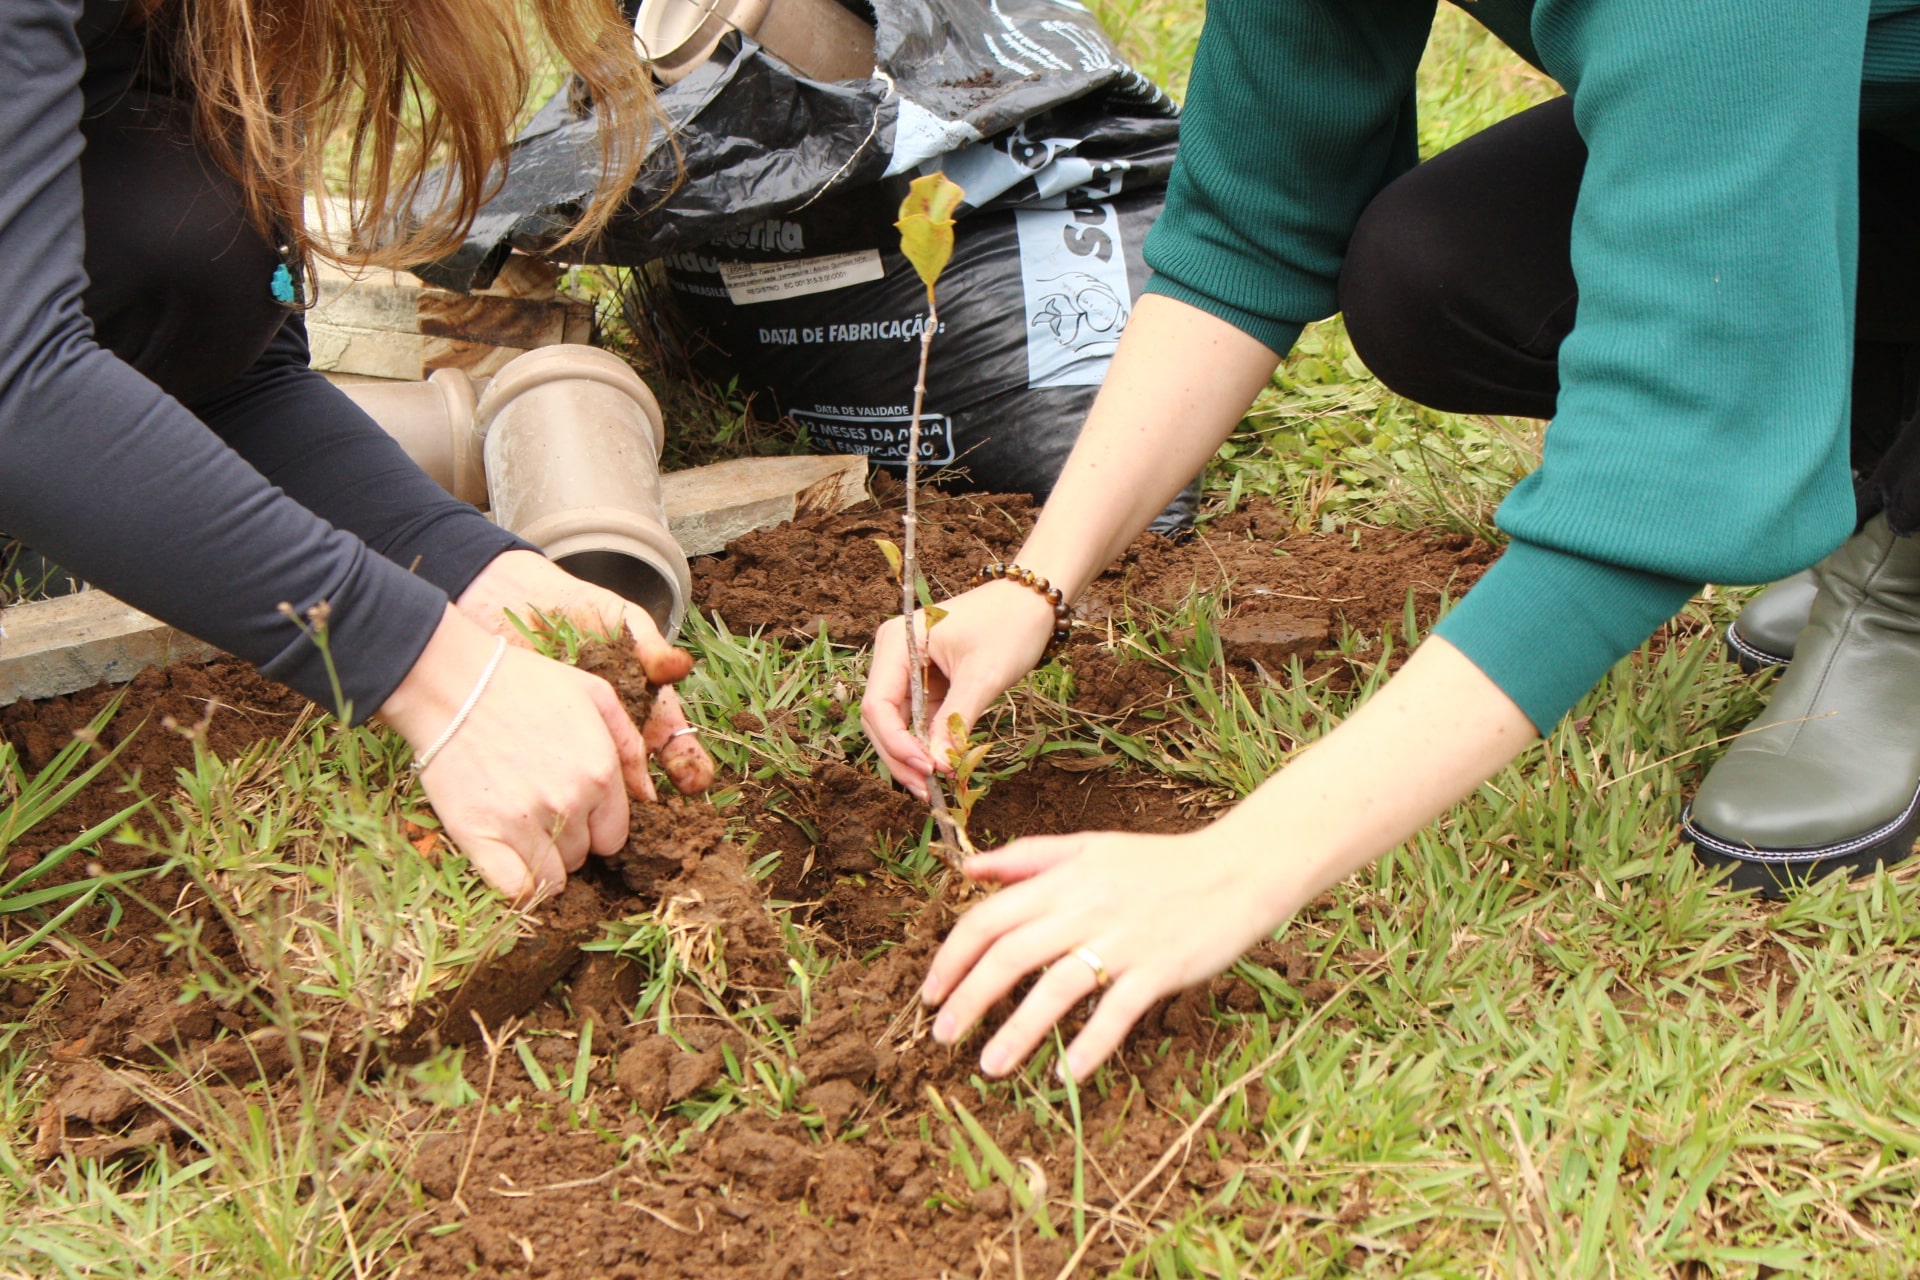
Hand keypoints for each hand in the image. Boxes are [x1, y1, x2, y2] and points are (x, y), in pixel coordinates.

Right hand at [380, 607, 654, 900]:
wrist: (452, 682)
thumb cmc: (525, 684)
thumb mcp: (595, 694)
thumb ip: (630, 745)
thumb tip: (649, 795)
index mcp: (601, 773)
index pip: (614, 836)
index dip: (596, 826)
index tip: (576, 810)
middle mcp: (569, 804)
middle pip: (584, 855)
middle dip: (570, 839)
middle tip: (541, 809)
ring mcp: (525, 824)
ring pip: (553, 876)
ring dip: (544, 860)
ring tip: (523, 829)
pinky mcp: (481, 837)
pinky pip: (517, 890)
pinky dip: (519, 885)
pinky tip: (511, 864)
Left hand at [456, 549, 711, 794]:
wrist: (516, 602)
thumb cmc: (580, 611)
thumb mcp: (623, 620)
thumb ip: (650, 645)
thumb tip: (675, 666)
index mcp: (647, 707)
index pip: (677, 746)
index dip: (690, 767)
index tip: (694, 781)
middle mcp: (618, 732)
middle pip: (645, 778)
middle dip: (653, 801)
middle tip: (655, 814)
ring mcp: (578, 743)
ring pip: (602, 787)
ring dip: (609, 807)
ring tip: (613, 822)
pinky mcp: (542, 748)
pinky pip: (558, 778)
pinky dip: (565, 795)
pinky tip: (566, 808)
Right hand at [861, 579, 1056, 798]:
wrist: (1033, 602)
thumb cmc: (1010, 626)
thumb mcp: (983, 677)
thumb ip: (956, 722)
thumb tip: (938, 768)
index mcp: (897, 642)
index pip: (879, 705)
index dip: (897, 743)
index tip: (926, 771)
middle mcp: (893, 654)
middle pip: (881, 719)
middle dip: (901, 757)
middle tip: (928, 792)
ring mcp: (907, 668)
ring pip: (896, 723)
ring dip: (912, 756)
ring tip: (934, 788)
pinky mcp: (925, 680)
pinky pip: (917, 719)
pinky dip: (926, 744)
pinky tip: (939, 767)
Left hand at [919, 824, 1288, 1081]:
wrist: (1236, 870)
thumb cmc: (1159, 863)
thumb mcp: (1089, 847)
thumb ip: (1027, 857)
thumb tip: (969, 869)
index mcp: (1064, 879)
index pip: (990, 917)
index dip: (953, 956)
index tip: (930, 991)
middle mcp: (1086, 908)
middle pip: (1011, 955)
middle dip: (969, 998)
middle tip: (942, 1035)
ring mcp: (1125, 940)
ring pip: (1056, 989)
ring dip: (1017, 1032)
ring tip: (989, 1067)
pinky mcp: (1160, 969)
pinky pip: (1117, 1013)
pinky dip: (1090, 1047)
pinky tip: (1066, 1077)